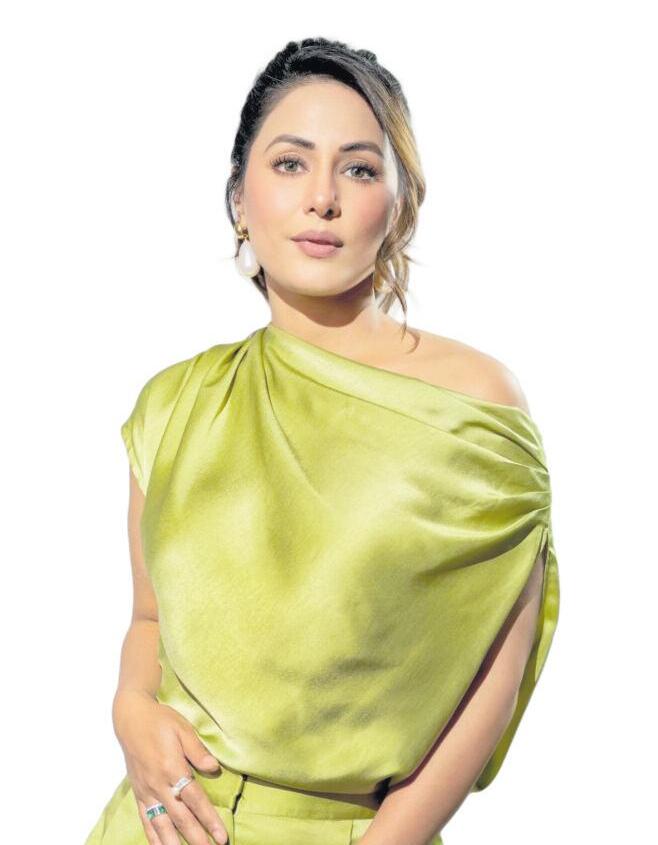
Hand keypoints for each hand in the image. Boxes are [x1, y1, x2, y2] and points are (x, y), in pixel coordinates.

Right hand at [113, 689, 227, 844]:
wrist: (131, 718)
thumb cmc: (160, 721)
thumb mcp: (182, 729)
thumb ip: (197, 751)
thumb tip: (214, 768)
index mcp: (172, 768)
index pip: (195, 800)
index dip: (209, 819)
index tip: (221, 835)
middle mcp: (158, 784)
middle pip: (180, 818)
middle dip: (197, 838)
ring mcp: (146, 791)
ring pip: (162, 825)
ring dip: (175, 844)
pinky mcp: (139, 793)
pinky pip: (146, 820)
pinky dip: (153, 837)